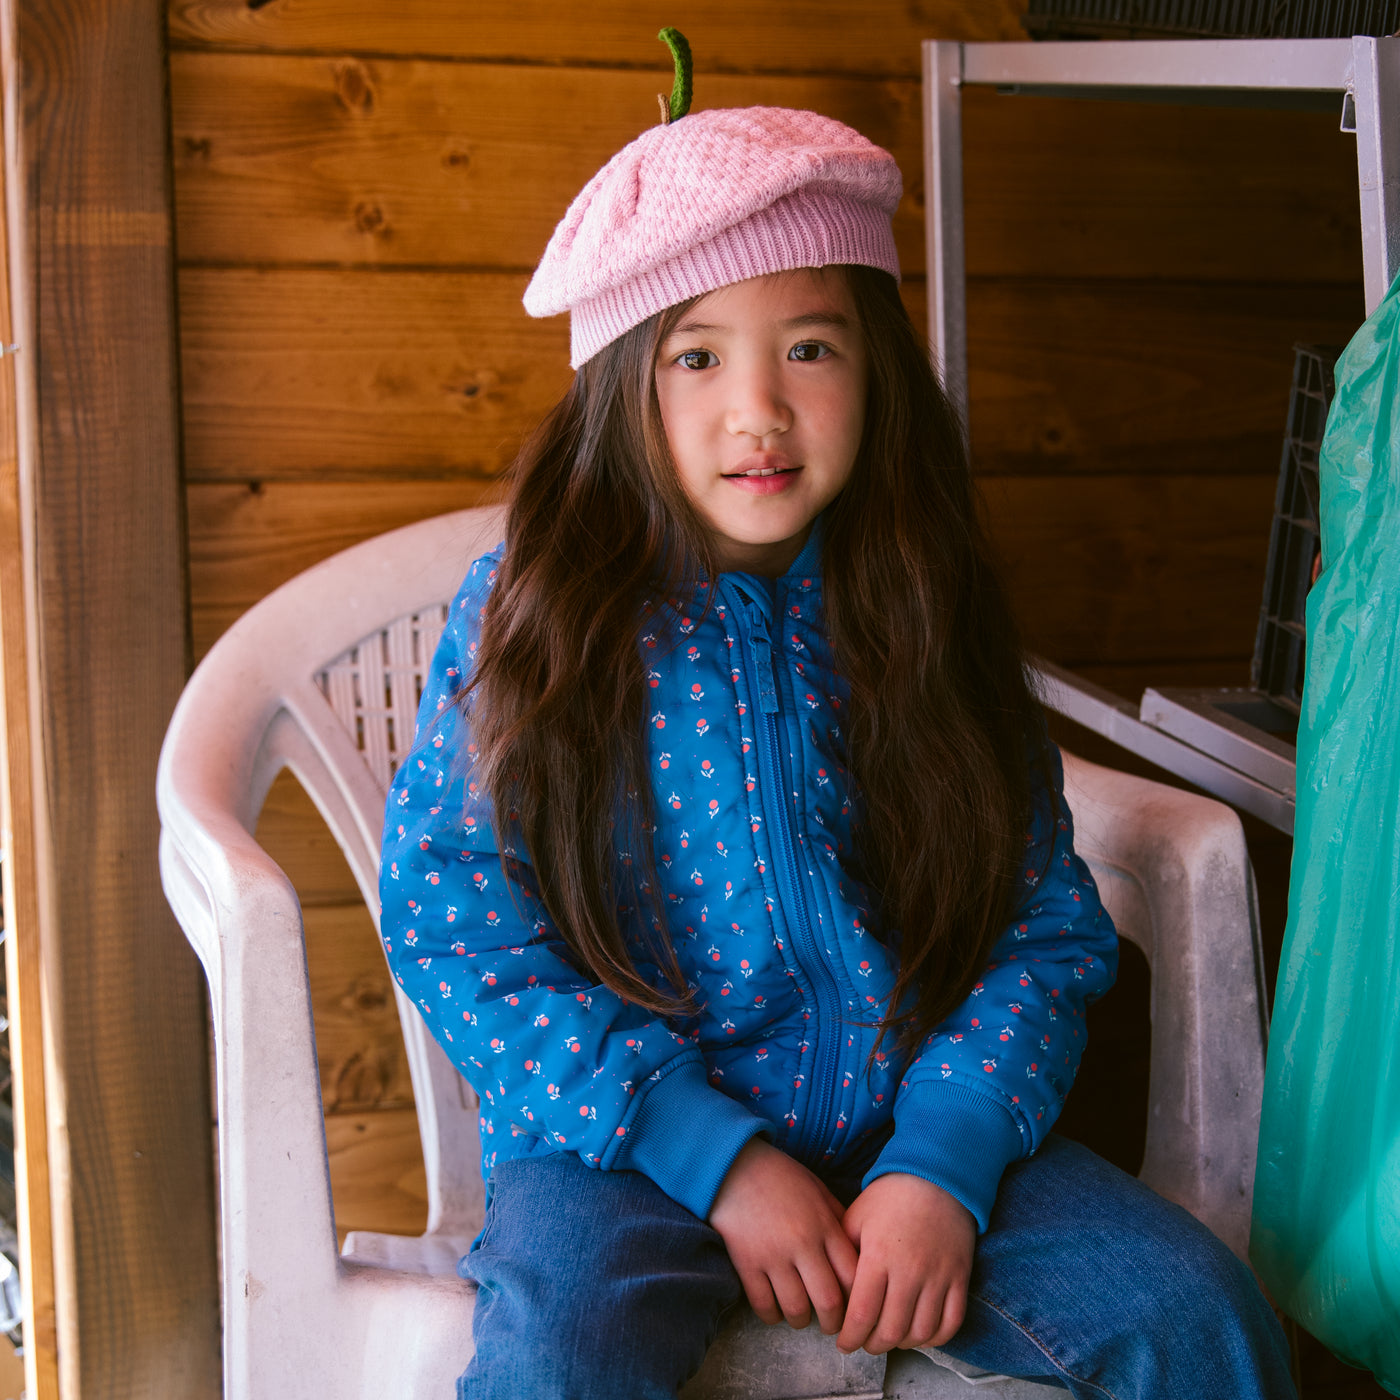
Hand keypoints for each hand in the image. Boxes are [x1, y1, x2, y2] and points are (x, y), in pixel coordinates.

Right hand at [709, 1139, 858, 1333]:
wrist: (732, 1164)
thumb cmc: (779, 1176)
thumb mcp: (817, 1188)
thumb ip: (837, 1217)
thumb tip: (857, 1247)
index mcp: (825, 1225)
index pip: (853, 1277)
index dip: (857, 1300)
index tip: (854, 1308)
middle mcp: (803, 1243)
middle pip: (829, 1302)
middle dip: (833, 1323)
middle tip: (831, 1327)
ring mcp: (773, 1255)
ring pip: (796, 1309)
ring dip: (801, 1321)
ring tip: (801, 1317)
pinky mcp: (746, 1263)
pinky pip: (763, 1305)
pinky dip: (772, 1315)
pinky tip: (774, 1309)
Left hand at [836, 1173, 974, 1355]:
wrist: (935, 1176)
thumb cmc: (890, 1197)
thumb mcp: (857, 1217)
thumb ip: (843, 1253)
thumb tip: (831, 1288)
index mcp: (878, 1256)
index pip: (862, 1315)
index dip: (850, 1337)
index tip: (842, 1343)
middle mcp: (910, 1271)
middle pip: (890, 1331)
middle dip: (872, 1345)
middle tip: (863, 1342)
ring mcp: (938, 1277)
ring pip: (920, 1333)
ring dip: (901, 1344)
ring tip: (888, 1338)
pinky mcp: (960, 1278)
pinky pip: (951, 1324)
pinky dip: (935, 1339)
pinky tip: (919, 1335)